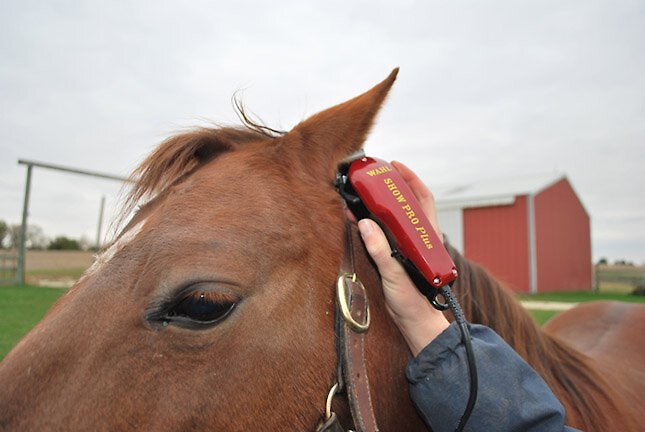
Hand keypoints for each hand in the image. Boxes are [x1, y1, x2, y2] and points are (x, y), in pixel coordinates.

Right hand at [357, 161, 448, 355]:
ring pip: (394, 217)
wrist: (414, 324)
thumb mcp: (395, 275)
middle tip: (372, 176)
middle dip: (391, 187)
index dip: (410, 179)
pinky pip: (384, 231)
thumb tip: (365, 225)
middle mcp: (417, 237)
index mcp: (424, 237)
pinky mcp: (396, 255)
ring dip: (380, 203)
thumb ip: (381, 251)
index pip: (422, 198)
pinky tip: (359, 219)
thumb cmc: (413, 302)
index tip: (394, 166)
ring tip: (362, 193)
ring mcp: (406, 246)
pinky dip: (372, 221)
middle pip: (406, 203)